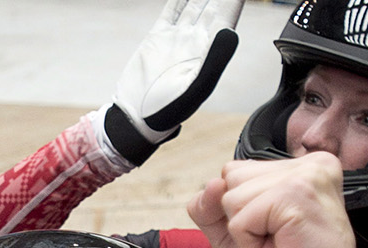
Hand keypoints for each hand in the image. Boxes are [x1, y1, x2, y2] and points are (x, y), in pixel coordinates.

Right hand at [103, 0, 242, 164]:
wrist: (137, 116)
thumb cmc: (167, 110)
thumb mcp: (195, 87)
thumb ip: (215, 58)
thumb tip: (230, 30)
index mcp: (210, 50)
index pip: (228, 13)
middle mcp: (196, 40)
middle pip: (214, 3)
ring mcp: (178, 37)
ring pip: (195, 2)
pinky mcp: (158, 37)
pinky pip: (173, 8)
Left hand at [187, 155, 367, 247]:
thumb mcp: (237, 235)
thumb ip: (212, 208)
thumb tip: (211, 185)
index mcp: (299, 167)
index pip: (234, 172)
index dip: (241, 211)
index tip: (276, 230)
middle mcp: (307, 164)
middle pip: (230, 179)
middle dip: (242, 220)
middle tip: (280, 240)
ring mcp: (304, 177)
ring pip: (230, 198)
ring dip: (247, 236)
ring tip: (282, 246)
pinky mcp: (295, 196)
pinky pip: (239, 221)